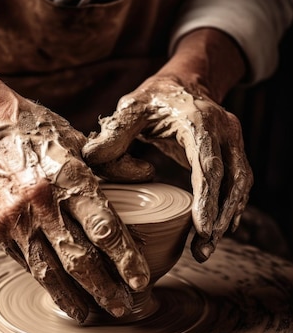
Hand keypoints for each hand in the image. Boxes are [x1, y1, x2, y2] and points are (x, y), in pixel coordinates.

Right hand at [0, 84, 151, 322]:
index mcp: (69, 178)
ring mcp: (17, 220)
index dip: (126, 260)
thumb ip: (113, 163)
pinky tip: (61, 294)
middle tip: (123, 307)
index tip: (140, 281)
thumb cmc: (34, 130)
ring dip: (74, 298)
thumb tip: (147, 175)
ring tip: (92, 315)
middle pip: (79, 259)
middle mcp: (42, 204)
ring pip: (50, 272)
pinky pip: (27, 263)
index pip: (105, 229)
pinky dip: (46, 282)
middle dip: (104, 289)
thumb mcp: (77, 140)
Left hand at [82, 52, 253, 262]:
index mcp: (200, 121)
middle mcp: (225, 130)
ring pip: (240, 184)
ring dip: (226, 217)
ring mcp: (234, 140)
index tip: (202, 227)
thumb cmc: (155, 98)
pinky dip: (231, 208)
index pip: (208, 164)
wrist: (184, 84)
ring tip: (205, 248)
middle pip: (230, 179)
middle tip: (202, 249)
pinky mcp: (235, 151)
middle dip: (218, 217)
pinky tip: (217, 230)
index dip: (207, 198)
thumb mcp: (130, 108)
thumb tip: (91, 159)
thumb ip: (113, 133)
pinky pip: (239, 183)